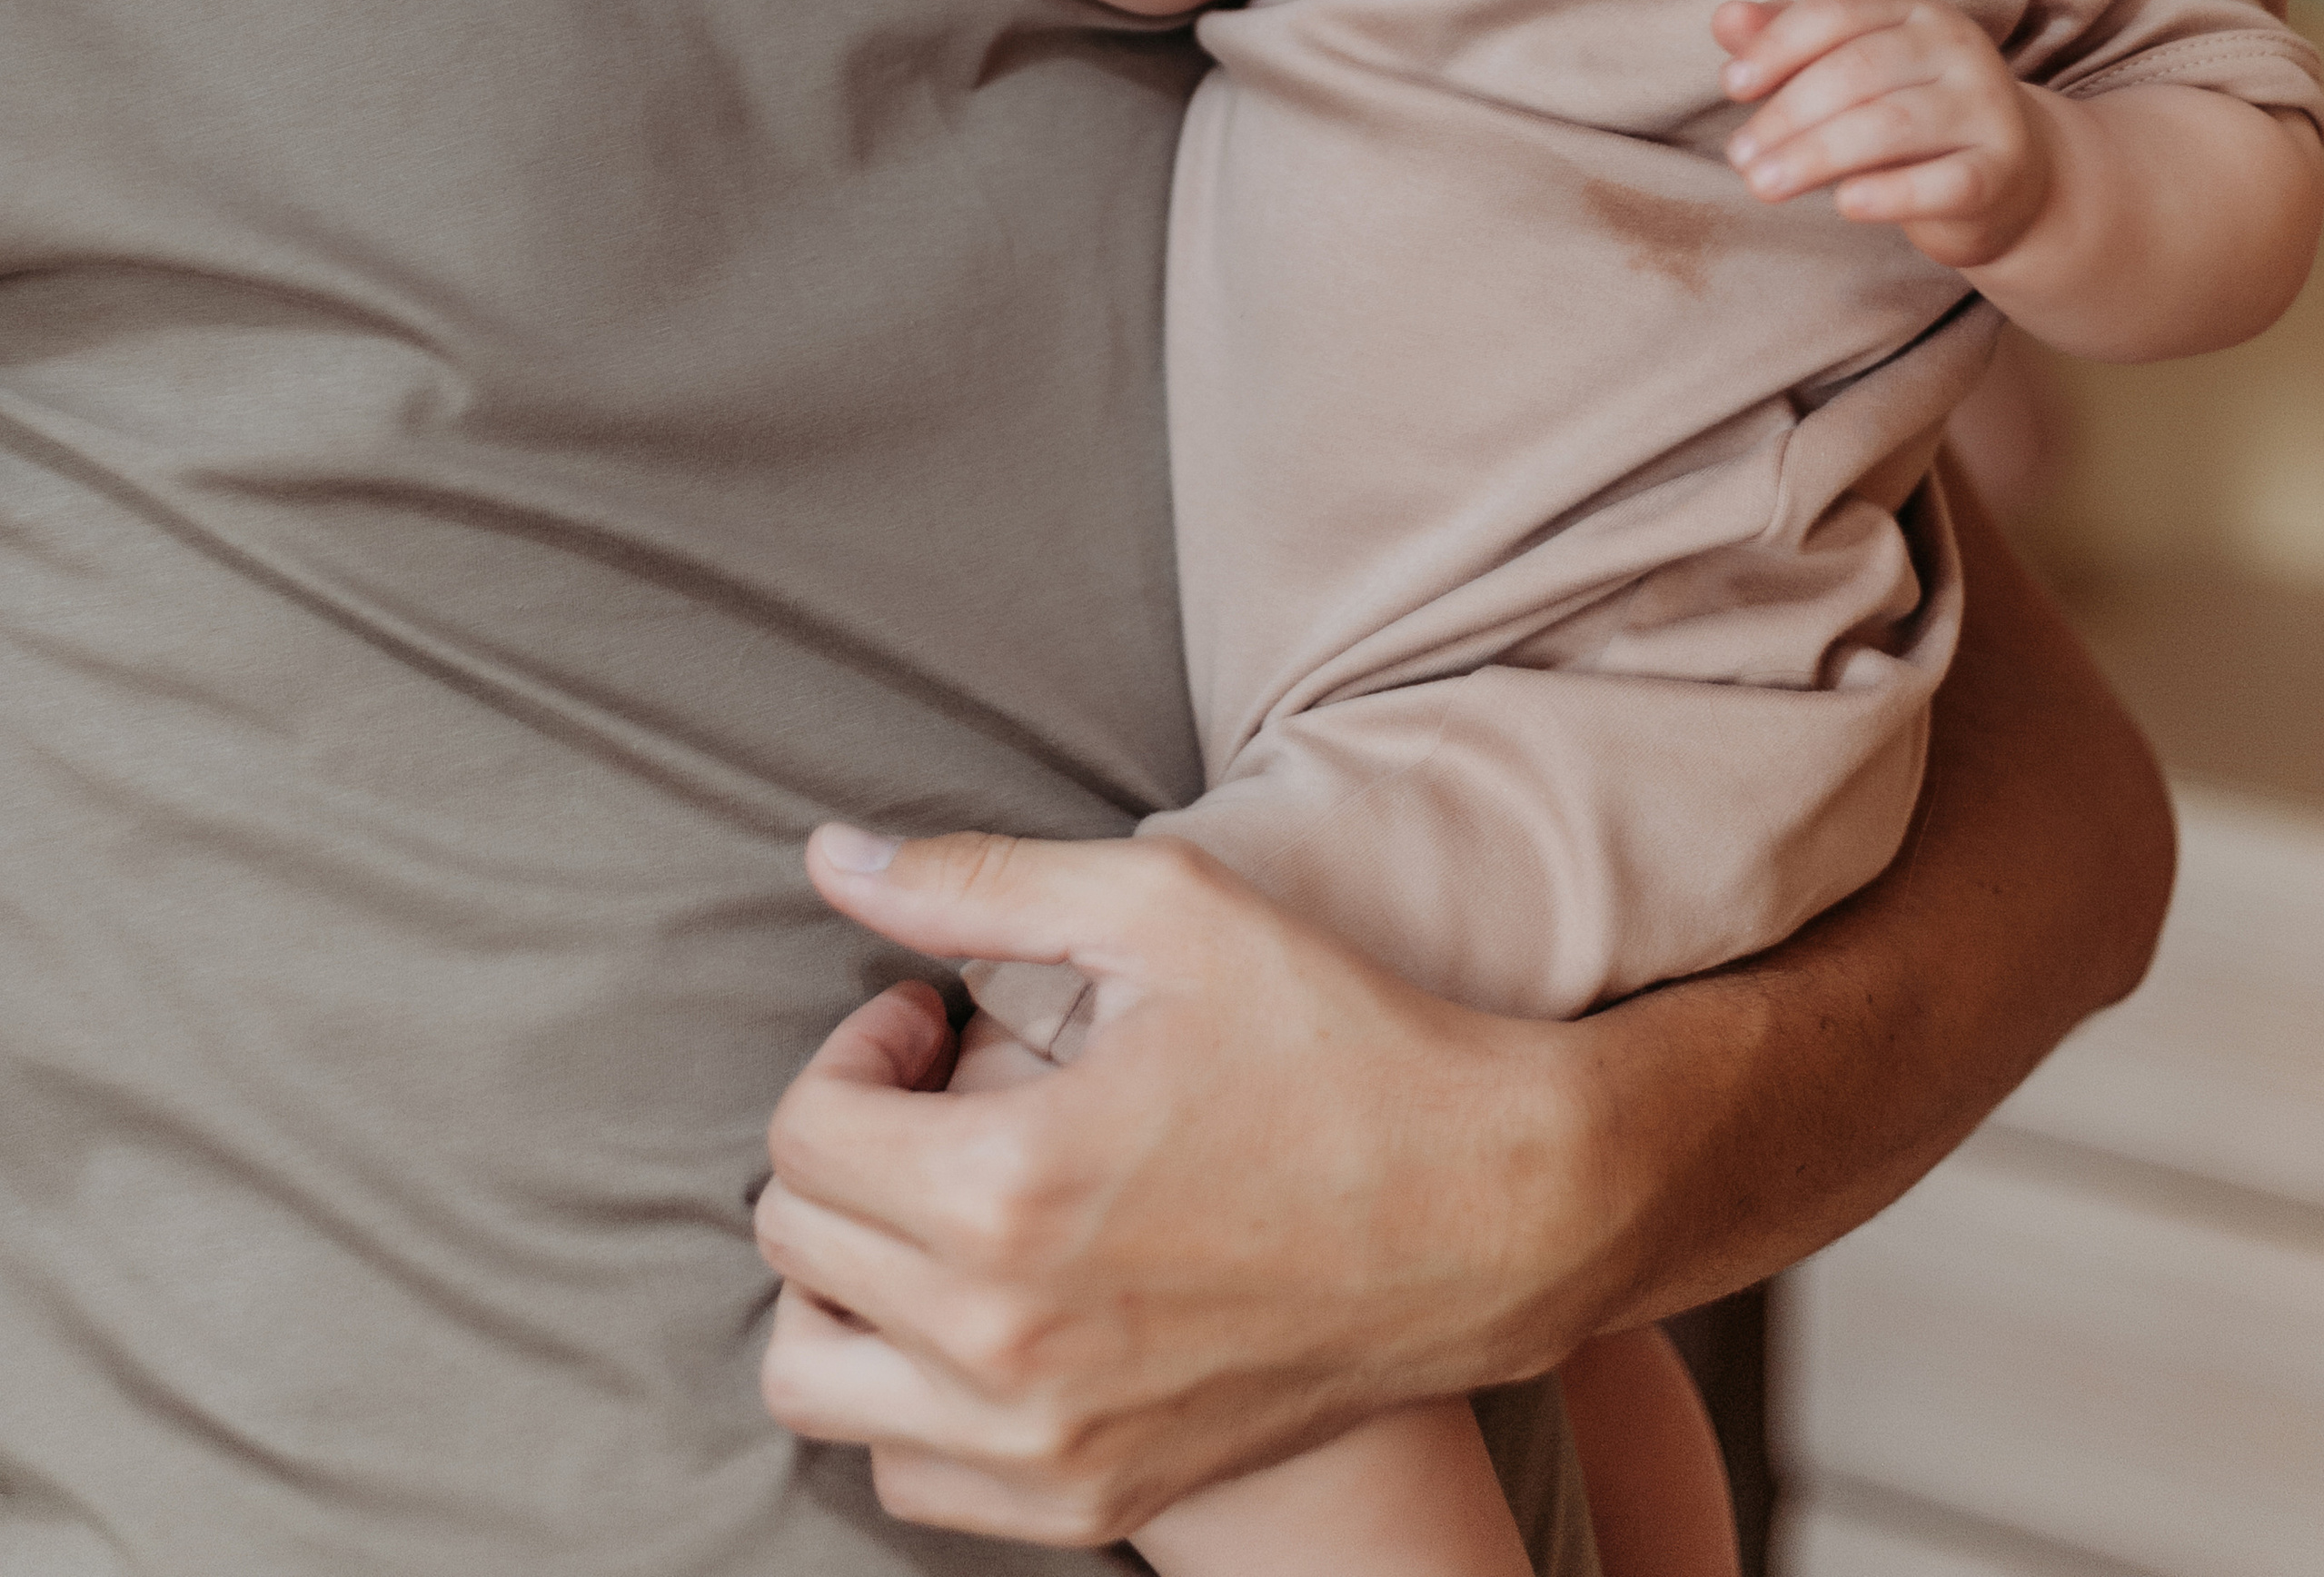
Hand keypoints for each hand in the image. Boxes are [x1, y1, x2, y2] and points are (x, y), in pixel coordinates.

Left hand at [754, 828, 1584, 1547]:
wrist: (1494, 1214)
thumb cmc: (1335, 1040)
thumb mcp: (1165, 911)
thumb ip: (974, 884)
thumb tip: (823, 857)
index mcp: (1009, 1186)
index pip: (802, 1135)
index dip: (855, 1049)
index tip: (932, 1019)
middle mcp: (1006, 1339)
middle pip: (796, 1247)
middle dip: (848, 1141)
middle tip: (942, 1088)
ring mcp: (1048, 1440)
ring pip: (813, 1382)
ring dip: (842, 1280)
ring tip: (933, 1201)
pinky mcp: (1095, 1500)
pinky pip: (905, 1472)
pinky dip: (905, 1393)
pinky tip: (984, 1302)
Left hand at [1714, 0, 2058, 269]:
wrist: (2005, 178)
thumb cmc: (1906, 114)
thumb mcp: (1847, 69)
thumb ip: (1787, 41)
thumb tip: (1725, 18)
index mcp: (1914, 10)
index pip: (1839, 9)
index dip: (1778, 44)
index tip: (1731, 86)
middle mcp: (1958, 48)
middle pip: (1858, 70)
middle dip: (1788, 114)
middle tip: (1739, 157)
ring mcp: (1986, 107)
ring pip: (1892, 124)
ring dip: (1816, 156)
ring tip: (1762, 185)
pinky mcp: (2001, 171)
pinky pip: (1946, 182)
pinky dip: (1891, 194)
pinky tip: (1845, 205)